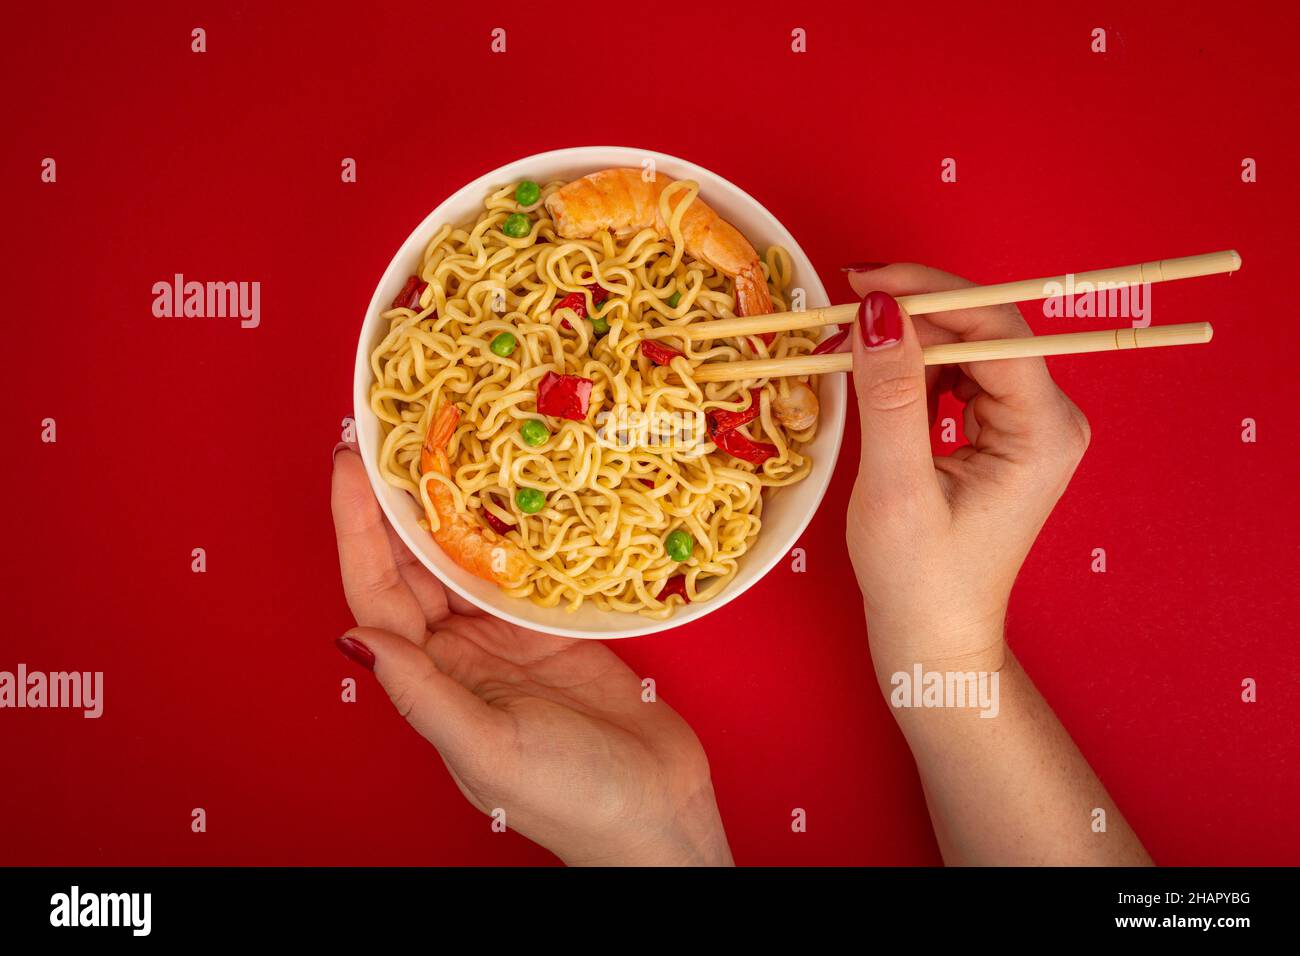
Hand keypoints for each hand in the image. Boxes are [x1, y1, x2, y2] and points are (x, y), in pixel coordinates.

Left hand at [328, 445, 731, 865]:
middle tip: (395, 433)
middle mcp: (457, 652)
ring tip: (445, 443)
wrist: (654, 814)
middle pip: (413, 564)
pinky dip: (511, 528)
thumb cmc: (570, 797)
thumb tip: (354, 638)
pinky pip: (520, 567)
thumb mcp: (489, 748)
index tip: (348, 464)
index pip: (375, 591)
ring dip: (451, 506)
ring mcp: (506, 636)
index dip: (355, 528)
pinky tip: (509, 485)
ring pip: (465, 558)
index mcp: (429, 680)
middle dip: (398, 501)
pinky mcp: (554, 627)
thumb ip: (424, 694)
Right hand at [841, 264, 1090, 678]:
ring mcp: (1026, 425)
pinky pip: (956, 375)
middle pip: (982, 330)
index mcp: (1044, 431)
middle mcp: (1048, 418)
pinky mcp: (998, 433)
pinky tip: (873, 379)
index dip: (929, 294)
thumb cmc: (919, 579)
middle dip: (910, 316)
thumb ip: (889, 396)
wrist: (932, 638)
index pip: (994, 328)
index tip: (860, 283)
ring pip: (965, 347)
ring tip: (844, 347)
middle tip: (838, 312)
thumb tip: (876, 310)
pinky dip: (911, 370)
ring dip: (905, 342)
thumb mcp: (897, 487)